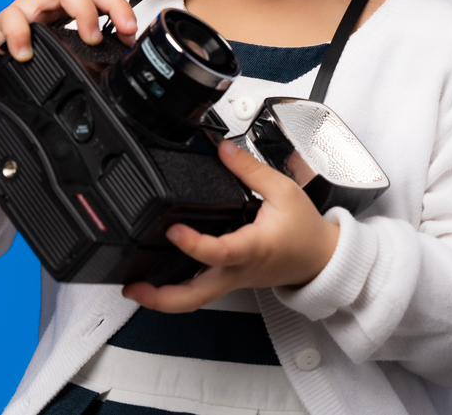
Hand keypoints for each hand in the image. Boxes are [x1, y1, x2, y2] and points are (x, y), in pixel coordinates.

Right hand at [0, 0, 137, 60]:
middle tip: (120, 31)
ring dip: (81, 12)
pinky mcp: (2, 21)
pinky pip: (13, 18)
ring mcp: (27, 7)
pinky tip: (28, 54)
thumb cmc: (29, 48)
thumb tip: (121, 64)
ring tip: (90, 39)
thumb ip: (90, 54)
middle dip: (108, 4)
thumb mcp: (64, 50)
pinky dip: (22, 34)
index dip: (119, 6)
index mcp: (67, 4)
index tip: (131, 31)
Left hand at [122, 139, 340, 312]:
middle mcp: (237, 270)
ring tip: (134, 288)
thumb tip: (223, 150)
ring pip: (195, 301)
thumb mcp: (284, 190)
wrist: (320, 258)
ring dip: (163, 299)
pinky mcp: (230, 282)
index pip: (219, 252)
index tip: (173, 230)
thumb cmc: (306, 231)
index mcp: (252, 247)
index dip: (194, 245)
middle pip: (196, 297)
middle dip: (161, 297)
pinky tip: (159, 278)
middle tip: (132, 287)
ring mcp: (232, 281)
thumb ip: (250, 169)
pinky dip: (176, 291)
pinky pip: (200, 292)